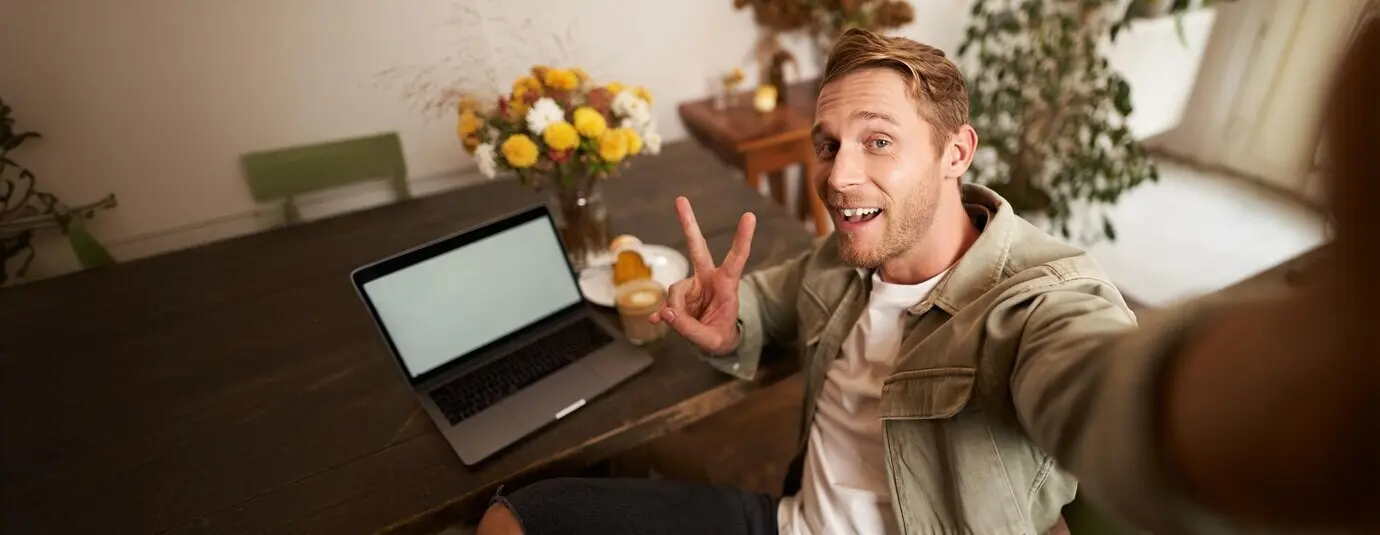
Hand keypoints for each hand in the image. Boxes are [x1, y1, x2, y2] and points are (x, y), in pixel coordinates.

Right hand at [650, 196, 755, 354]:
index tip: (749, 216)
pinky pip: (666, 302)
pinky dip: (663, 313)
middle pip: (697, 247)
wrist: (717, 342)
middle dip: (688, 224)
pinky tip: (658, 320)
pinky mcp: (680, 295)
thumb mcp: (711, 340)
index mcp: (727, 285)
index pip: (737, 259)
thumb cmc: (722, 337)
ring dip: (675, 311)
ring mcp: (692, 286)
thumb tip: (665, 313)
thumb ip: (689, 328)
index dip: (742, 239)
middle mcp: (708, 279)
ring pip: (674, 291)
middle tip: (680, 199)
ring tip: (685, 326)